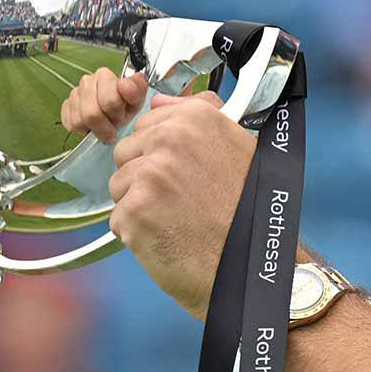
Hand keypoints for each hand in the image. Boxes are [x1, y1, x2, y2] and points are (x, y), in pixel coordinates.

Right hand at [60, 67, 148, 143]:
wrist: (115, 109)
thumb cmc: (125, 104)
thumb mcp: (137, 98)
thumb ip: (136, 89)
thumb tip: (125, 84)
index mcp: (104, 75)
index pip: (109, 102)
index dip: (117, 115)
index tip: (122, 117)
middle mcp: (86, 81)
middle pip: (91, 114)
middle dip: (105, 126)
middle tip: (113, 126)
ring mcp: (74, 93)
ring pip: (79, 121)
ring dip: (94, 129)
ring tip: (104, 125)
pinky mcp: (66, 106)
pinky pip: (70, 123)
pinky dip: (82, 130)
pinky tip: (92, 125)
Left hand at [107, 92, 254, 316]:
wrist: (251, 270)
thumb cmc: (249, 216)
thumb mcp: (240, 150)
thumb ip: (198, 118)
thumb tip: (161, 101)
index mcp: (196, 119)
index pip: (147, 124)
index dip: (160, 154)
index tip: (182, 175)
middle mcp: (170, 140)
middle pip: (127, 153)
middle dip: (145, 179)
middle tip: (180, 203)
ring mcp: (149, 175)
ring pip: (119, 186)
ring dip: (139, 207)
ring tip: (176, 223)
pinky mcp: (133, 211)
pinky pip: (118, 219)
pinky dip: (137, 235)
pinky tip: (168, 240)